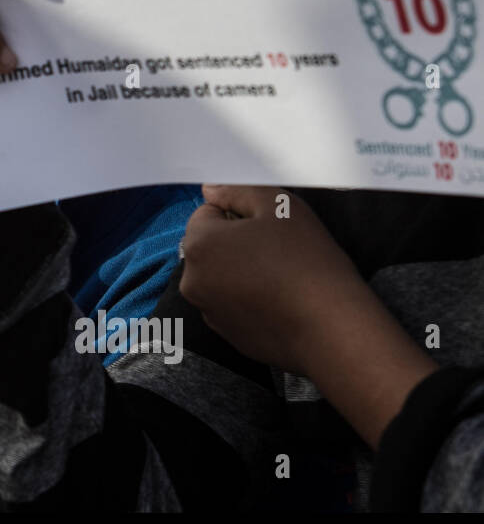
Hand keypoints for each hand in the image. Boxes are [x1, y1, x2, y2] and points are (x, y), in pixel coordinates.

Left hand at [178, 184, 365, 374]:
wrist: (331, 329)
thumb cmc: (306, 261)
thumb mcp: (278, 205)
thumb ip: (236, 191)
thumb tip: (210, 189)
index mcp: (198, 245)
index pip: (207, 213)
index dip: (238, 214)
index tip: (268, 227)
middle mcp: (192, 281)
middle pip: (210, 246)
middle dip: (235, 242)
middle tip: (278, 250)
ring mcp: (207, 311)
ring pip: (220, 276)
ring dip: (240, 270)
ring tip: (281, 277)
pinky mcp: (227, 335)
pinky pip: (232, 304)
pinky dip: (248, 298)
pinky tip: (280, 301)